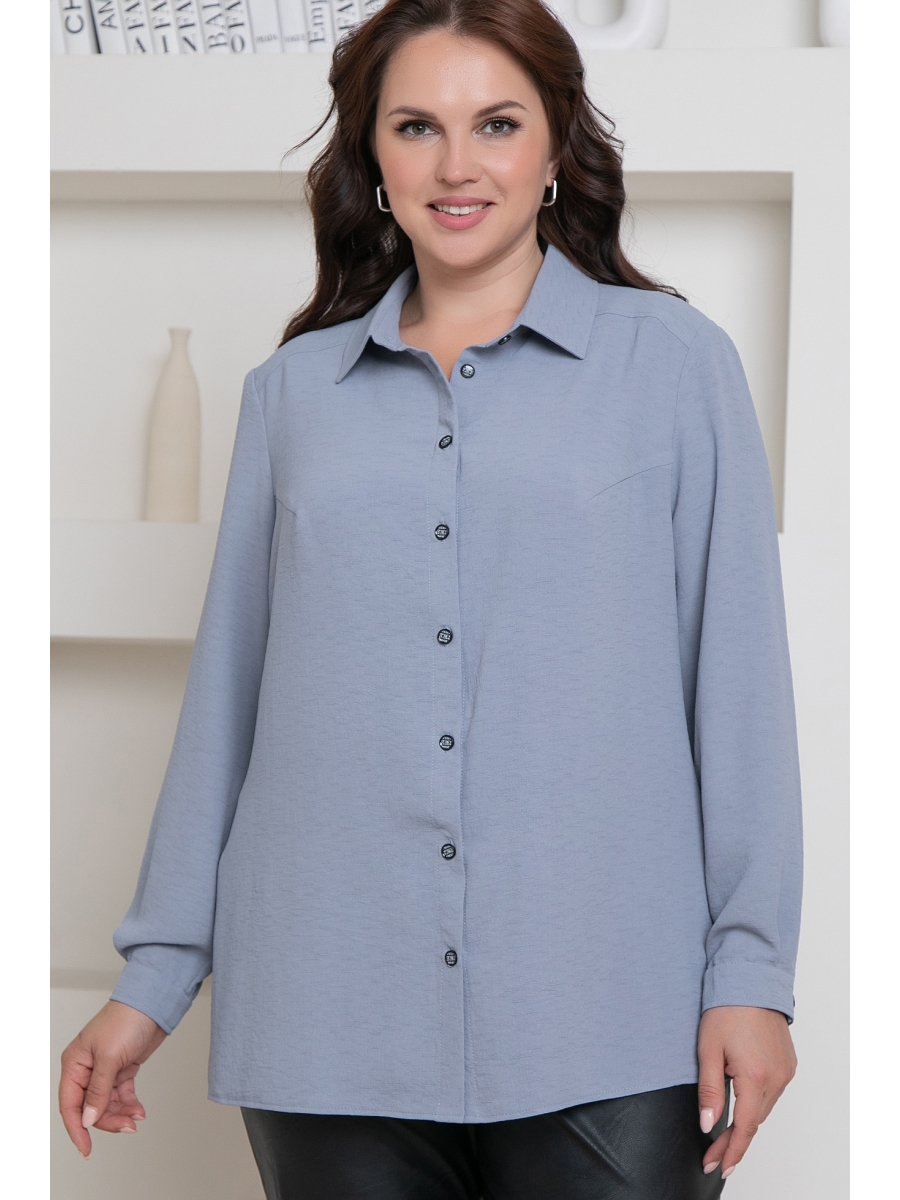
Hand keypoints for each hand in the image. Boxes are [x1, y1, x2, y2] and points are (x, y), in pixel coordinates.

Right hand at [59, 1000, 167, 1157]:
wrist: (153, 1002)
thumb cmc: (126, 1019)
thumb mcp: (110, 1057)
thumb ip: (98, 1090)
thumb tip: (87, 1119)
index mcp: (75, 1064)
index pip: (70, 1104)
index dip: (76, 1129)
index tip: (85, 1149)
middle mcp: (87, 1069)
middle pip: (91, 1108)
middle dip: (108, 1120)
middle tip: (127, 1127)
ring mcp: (105, 1070)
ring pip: (107, 1104)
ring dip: (121, 1113)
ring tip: (137, 1117)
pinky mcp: (123, 1069)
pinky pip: (121, 1095)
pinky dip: (130, 1104)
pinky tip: (139, 1110)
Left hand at [697, 1005, 795, 1179]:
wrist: (750, 981)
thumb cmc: (726, 1010)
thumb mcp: (708, 1049)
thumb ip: (709, 1090)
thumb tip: (707, 1124)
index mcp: (756, 1076)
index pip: (745, 1127)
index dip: (731, 1151)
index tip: (719, 1168)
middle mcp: (777, 1078)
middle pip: (755, 1121)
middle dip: (733, 1142)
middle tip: (712, 1156)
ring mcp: (786, 1071)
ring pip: (764, 1109)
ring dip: (746, 1123)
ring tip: (723, 1137)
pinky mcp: (788, 1064)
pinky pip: (772, 1093)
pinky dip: (756, 1104)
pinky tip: (743, 1108)